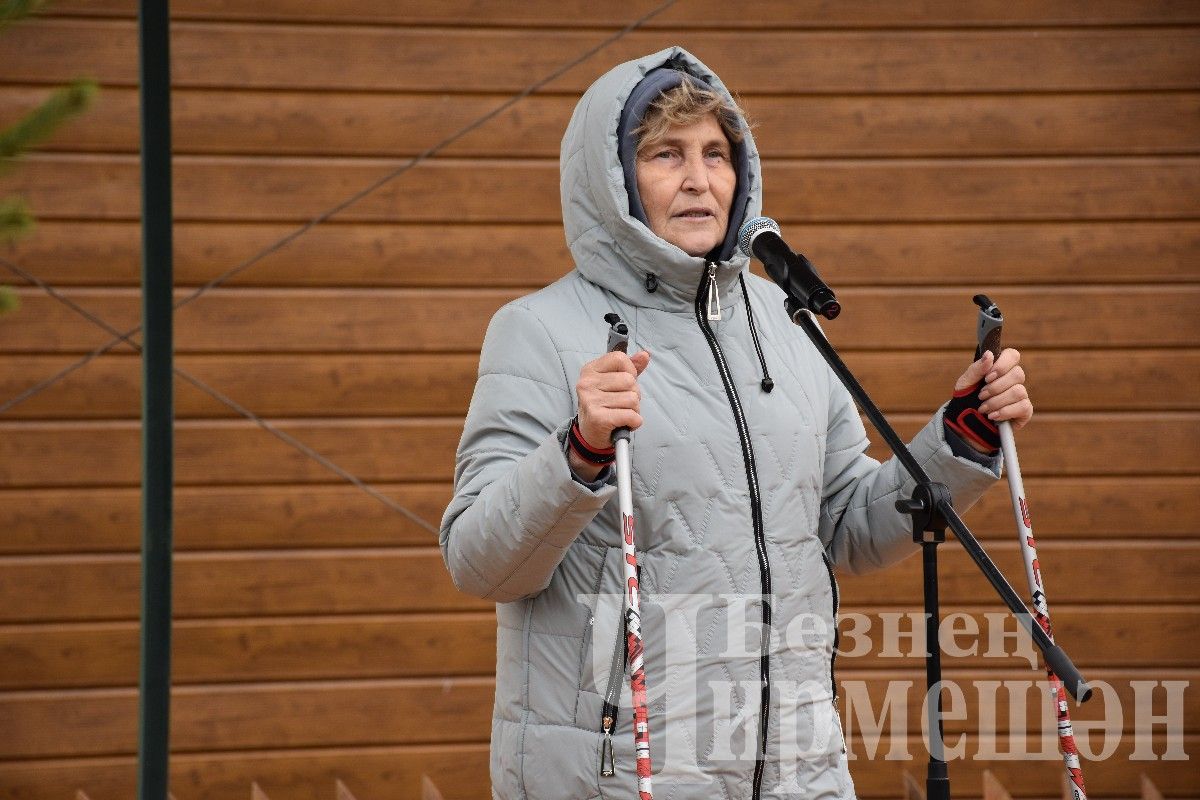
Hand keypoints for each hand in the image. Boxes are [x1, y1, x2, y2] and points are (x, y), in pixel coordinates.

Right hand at [569, 349, 650, 479]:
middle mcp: (587, 384)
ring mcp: (591, 401)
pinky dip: (634, 421)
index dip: (630, 370)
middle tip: (621, 403)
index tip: (624, 383)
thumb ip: (630, 367)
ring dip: (634, 409)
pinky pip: (632, 415)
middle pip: (629, 380)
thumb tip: (645, 355)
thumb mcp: (613, 382)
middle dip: (633, 394)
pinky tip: (624, 423)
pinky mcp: (598, 418)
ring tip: (621, 413)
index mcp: (590, 370)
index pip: (620, 358)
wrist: (591, 433)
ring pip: (633, 398)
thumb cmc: (604, 405)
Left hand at [950, 348, 1032, 452]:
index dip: (1002, 365)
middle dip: (996, 387)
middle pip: (1017, 374)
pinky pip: (1023, 407)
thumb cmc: (966, 399)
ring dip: (997, 401)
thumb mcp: (965, 383)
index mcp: (1000, 368)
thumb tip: (989, 354)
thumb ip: (976, 369)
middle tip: (981, 395)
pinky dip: (1005, 411)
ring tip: (983, 408)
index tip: (987, 377)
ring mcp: (1021, 395)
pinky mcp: (1024, 411)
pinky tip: (993, 416)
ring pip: (1019, 391)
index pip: (1012, 355)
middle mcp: (1013, 380)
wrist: (964, 424)